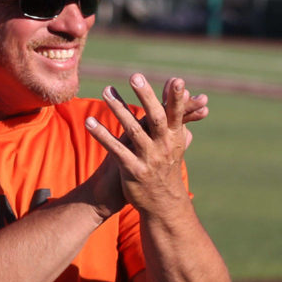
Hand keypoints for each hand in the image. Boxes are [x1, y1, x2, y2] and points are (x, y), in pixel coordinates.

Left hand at [85, 74, 193, 215]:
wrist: (163, 205)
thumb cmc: (166, 167)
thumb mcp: (176, 143)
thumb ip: (179, 119)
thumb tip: (192, 97)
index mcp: (175, 138)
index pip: (176, 114)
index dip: (177, 98)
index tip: (176, 80)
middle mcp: (164, 146)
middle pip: (155, 118)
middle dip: (146, 97)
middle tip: (136, 77)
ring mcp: (149, 158)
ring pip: (133, 130)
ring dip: (118, 109)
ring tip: (106, 90)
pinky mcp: (133, 170)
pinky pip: (115, 149)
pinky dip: (102, 135)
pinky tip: (88, 122)